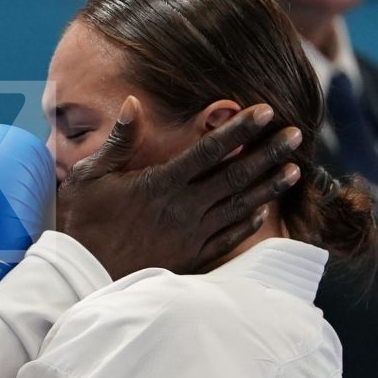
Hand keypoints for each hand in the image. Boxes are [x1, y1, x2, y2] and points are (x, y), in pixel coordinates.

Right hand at [54, 97, 300, 278]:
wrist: (81, 275)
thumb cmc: (81, 222)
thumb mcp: (88, 175)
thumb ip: (118, 140)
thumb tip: (134, 103)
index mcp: (161, 184)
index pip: (209, 150)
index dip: (240, 129)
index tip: (265, 111)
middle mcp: (183, 209)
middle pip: (236, 176)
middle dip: (268, 152)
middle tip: (295, 134)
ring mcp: (191, 235)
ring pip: (240, 206)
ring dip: (270, 187)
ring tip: (295, 169)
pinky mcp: (191, 257)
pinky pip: (229, 238)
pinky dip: (249, 223)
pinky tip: (264, 211)